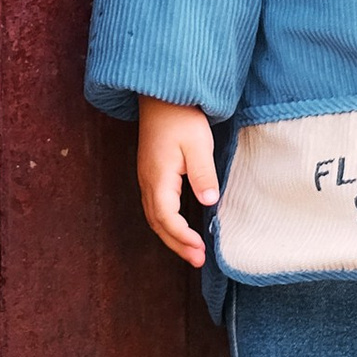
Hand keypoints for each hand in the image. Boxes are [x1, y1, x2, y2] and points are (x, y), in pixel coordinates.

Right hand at [136, 97, 217, 267]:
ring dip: (172, 237)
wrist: (162, 96)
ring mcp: (147, 178)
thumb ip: (203, 174)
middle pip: (158, 223)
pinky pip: (155, 207)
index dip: (182, 236)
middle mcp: (148, 182)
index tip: (200, 248)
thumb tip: (209, 202)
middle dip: (177, 244)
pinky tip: (180, 229)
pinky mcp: (152, 174)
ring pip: (155, 217)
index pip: (166, 217)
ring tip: (192, 252)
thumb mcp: (198, 144)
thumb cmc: (181, 117)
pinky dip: (167, 224)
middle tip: (198, 260)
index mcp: (158, 177)